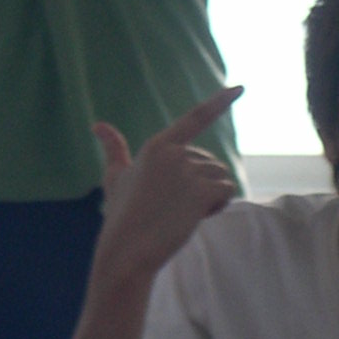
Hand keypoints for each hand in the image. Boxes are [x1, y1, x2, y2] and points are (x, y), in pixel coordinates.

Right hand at [91, 85, 242, 285]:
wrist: (126, 251)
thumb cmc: (121, 215)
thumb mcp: (115, 177)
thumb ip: (113, 149)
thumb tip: (98, 125)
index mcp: (158, 145)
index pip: (196, 117)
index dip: (220, 102)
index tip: (240, 88)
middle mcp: (175, 153)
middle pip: (210, 162)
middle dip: (201, 185)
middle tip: (172, 206)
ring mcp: (188, 172)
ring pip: (221, 177)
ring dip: (210, 197)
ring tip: (180, 212)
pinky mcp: (200, 192)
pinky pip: (227, 191)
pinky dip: (218, 206)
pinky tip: (195, 217)